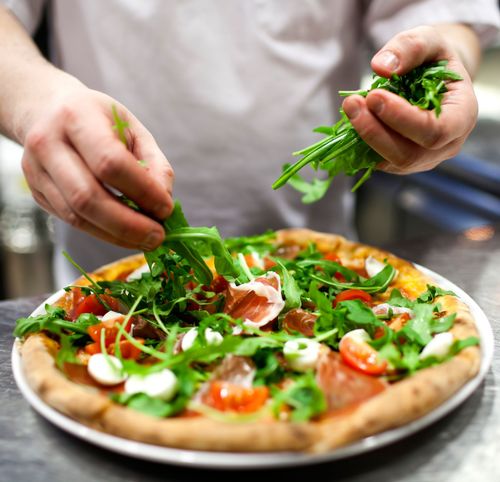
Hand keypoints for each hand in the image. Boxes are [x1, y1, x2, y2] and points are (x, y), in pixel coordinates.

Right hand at [21, 88, 173, 250]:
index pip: (110, 162)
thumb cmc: (99, 120)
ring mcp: (36, 171)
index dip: (142, 191)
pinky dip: (104, 233)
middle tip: (158, 237)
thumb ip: (155, 164)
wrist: (47, 110)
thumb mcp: (133, 129)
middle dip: (129, 224)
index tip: (166, 208)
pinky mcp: (36, 193)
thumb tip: (164, 204)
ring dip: (117, 235)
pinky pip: (72, 221)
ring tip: (146, 239)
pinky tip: (125, 234)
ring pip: (77, 216)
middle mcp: (47, 143)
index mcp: (76, 116)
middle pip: (87, 197)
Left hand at [342, 25, 477, 174]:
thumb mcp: (429, 40)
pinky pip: (377, 162)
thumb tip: (381, 67)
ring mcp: (421, 160)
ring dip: (364, 136)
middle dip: (375, 131)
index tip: (374, 96)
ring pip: (389, 162)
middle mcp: (445, 146)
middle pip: (408, 154)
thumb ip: (410, 47)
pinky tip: (353, 119)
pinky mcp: (399, 163)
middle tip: (352, 103)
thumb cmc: (434, 60)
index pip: (435, 132)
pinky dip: (360, 143)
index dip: (402, 118)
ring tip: (350, 106)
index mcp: (462, 117)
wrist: (432, 80)